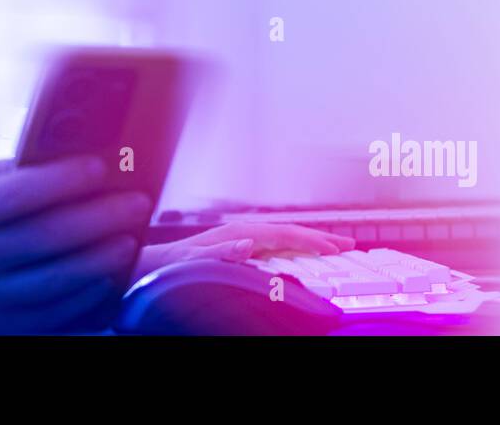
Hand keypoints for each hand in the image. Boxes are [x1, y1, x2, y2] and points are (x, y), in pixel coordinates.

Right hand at [0, 155, 152, 333]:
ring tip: (128, 239)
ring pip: (56, 286)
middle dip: (99, 218)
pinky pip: (51, 321)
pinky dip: (85, 302)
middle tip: (134, 202)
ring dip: (101, 262)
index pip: (16, 196)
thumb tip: (48, 159)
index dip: (64, 180)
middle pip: (47, 240)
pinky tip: (106, 281)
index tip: (100, 166)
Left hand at [129, 223, 355, 284]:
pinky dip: (295, 248)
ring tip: (335, 247)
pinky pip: (275, 247)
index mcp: (234, 233)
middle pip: (289, 232)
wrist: (148, 266)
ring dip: (310, 241)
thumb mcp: (189, 262)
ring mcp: (241, 240)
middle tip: (350, 245)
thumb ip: (218, 253)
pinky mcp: (238, 249)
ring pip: (284, 238)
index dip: (312, 241)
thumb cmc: (167, 266)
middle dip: (320, 237)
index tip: (337, 248)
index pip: (283, 234)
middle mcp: (240, 232)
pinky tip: (302, 254)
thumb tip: (248, 243)